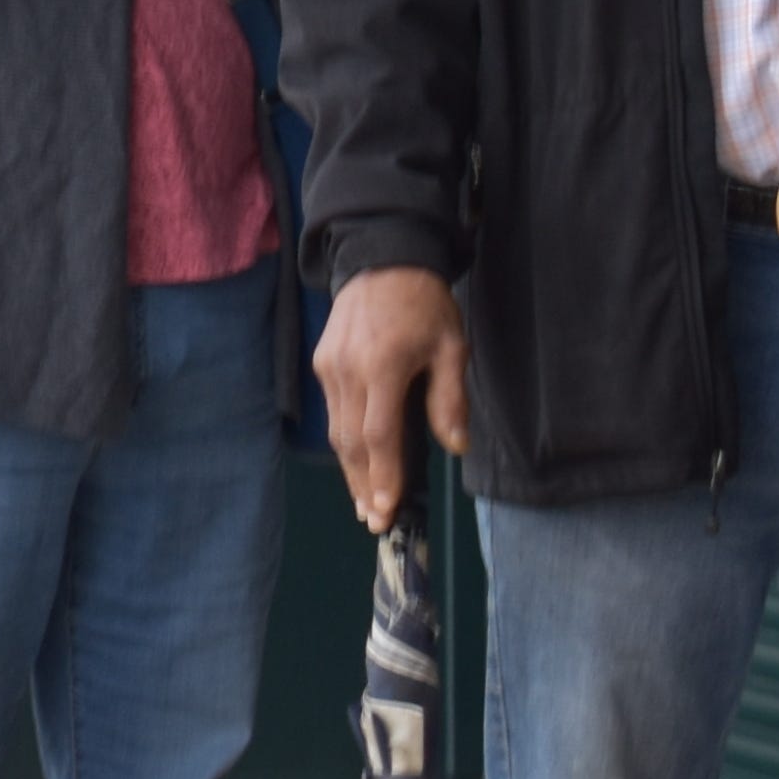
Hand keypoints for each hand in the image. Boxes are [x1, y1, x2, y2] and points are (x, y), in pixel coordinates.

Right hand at [313, 265, 472, 530]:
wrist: (382, 258)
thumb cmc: (425, 304)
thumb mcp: (452, 346)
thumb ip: (450, 398)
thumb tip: (455, 446)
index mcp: (383, 366)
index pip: (379, 434)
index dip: (383, 475)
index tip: (387, 507)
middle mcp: (348, 371)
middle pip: (351, 442)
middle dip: (362, 485)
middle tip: (375, 520)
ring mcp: (330, 367)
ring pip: (337, 430)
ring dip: (351, 470)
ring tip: (365, 501)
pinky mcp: (322, 363)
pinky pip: (333, 411)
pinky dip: (345, 441)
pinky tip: (358, 459)